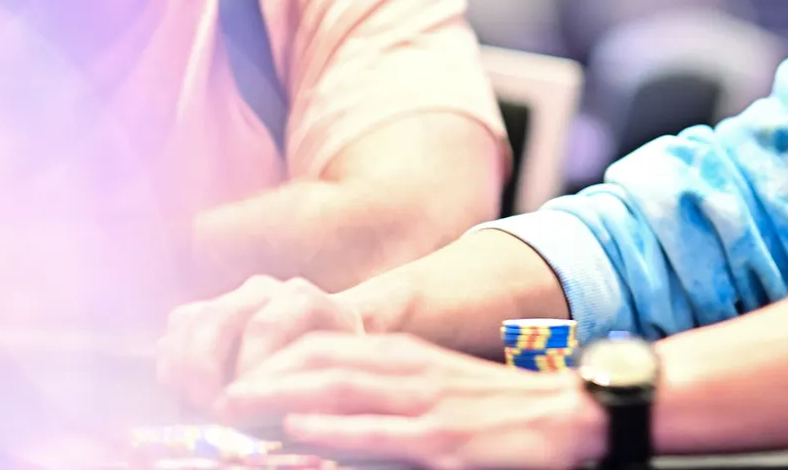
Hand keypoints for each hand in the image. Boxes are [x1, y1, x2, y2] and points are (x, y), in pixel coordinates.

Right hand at [155, 275, 363, 411]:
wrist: (319, 349)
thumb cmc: (323, 371)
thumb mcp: (325, 378)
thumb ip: (300, 386)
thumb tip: (265, 403)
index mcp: (302, 300)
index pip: (266, 327)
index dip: (247, 369)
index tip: (240, 409)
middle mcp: (265, 290)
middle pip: (221, 317)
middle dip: (207, 369)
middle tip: (209, 410)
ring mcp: (231, 297)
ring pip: (193, 320)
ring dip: (185, 368)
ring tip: (194, 407)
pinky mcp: (205, 311)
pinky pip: (177, 328)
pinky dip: (172, 362)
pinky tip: (182, 395)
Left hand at [220, 331, 607, 469]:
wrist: (570, 414)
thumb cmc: (503, 410)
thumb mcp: (443, 386)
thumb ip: (393, 390)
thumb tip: (332, 405)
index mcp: (410, 358)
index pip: (331, 346)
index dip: (279, 357)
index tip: (236, 373)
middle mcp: (411, 373)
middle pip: (324, 364)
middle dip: (265, 377)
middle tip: (216, 395)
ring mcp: (426, 406)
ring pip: (340, 392)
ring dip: (282, 398)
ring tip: (235, 409)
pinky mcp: (443, 442)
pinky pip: (379, 433)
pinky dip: (335, 430)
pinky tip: (300, 431)